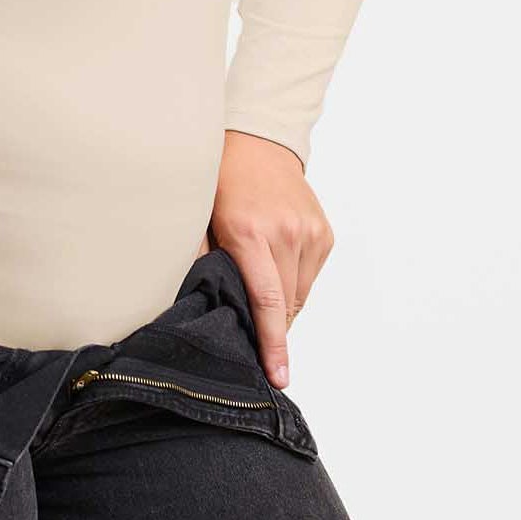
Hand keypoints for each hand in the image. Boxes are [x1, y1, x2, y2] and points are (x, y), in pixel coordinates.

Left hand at [210, 132, 333, 389]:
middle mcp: (286, 233)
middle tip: (250, 336)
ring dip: (281, 304)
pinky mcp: (324, 233)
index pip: (267, 301)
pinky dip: (293, 283)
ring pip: (299, 294)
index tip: (278, 376)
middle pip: (285, 304)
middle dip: (270, 327)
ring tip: (258, 290)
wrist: (257, 143)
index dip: (272, 344)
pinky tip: (274, 268)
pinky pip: (309, 276)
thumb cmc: (219, 182)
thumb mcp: (198, 219)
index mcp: (251, 234)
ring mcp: (309, 232)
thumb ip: (200, 262)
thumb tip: (196, 308)